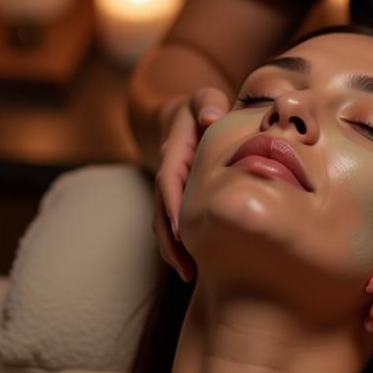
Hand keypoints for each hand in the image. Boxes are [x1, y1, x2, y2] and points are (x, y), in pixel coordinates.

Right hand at [153, 86, 231, 281]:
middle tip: (186, 269)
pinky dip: (180, 246)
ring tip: (189, 276)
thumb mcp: (203, 97)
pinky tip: (194, 267)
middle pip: (162, 211)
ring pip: (164, 223)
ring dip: (173, 251)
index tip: (183, 232)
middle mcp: (167, 173)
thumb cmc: (201, 106)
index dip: (174, 206)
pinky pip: (173, 224)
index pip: (169, 181)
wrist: (186, 114)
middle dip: (170, 242)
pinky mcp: (177, 199)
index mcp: (173, 152)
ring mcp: (170, 188)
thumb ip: (207, 102)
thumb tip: (210, 118)